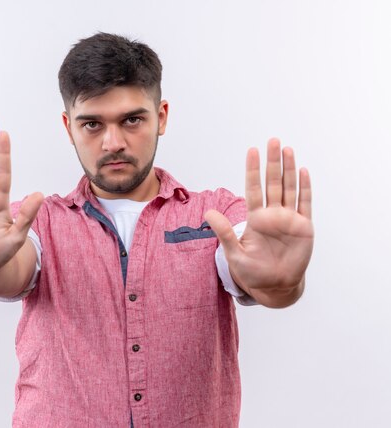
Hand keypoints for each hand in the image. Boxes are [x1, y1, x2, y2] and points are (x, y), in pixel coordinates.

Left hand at [205, 138, 313, 307]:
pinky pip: (304, 204)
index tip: (252, 150)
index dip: (253, 170)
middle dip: (273, 162)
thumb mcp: (234, 253)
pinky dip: (304, 188)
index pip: (253, 188)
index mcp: (255, 218)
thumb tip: (207, 213)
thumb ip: (224, 232)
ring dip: (289, 169)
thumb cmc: (252, 272)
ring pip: (289, 189)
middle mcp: (272, 215)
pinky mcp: (304, 228)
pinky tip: (302, 171)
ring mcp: (289, 219)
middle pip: (273, 183)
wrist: (274, 287)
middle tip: (273, 141)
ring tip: (287, 149)